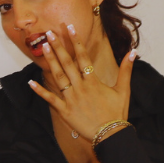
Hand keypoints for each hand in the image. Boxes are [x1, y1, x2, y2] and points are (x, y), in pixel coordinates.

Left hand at [27, 25, 134, 139]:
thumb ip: (126, 70)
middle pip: (67, 63)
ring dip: (50, 62)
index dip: (76, 41)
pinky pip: (50, 99)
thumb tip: (133, 51)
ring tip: (42, 48)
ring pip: (58, 77)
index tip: (69, 28)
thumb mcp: (124, 90)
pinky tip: (30, 82)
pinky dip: (40, 91)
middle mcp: (81, 87)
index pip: (83, 56)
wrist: (110, 134)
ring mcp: (71, 98)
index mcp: (94, 81)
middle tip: (49, 34)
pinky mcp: (64, 110)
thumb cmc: (117, 112)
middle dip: (58, 47)